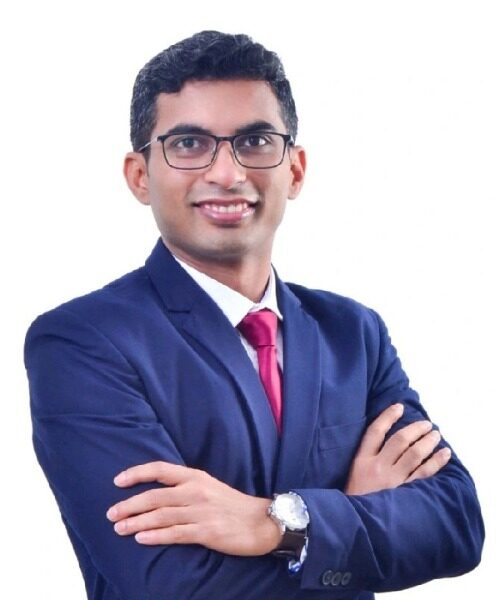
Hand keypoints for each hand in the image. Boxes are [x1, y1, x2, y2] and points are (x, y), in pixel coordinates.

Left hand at [106, 462, 280, 554]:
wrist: (261, 521)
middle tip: (110, 513)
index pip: (160, 469)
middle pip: (155, 496)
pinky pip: (175, 533)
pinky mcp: (207, 531)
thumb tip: (155, 493)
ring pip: (161, 515)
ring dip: (137, 522)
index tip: (117, 481)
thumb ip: (184, 487)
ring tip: (119, 528)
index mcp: (195, 476)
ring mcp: (201, 511)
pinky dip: (156, 536)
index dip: (137, 473)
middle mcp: (196, 491)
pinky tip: (141, 539)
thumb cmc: (231, 505)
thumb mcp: (208, 486)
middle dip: (129, 504)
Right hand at [345, 403, 451, 494]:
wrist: (354, 525)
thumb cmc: (352, 500)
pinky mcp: (405, 493)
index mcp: (361, 460)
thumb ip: (364, 460)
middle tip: (426, 424)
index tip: (399, 407)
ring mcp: (393, 480)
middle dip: (415, 428)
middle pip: (400, 440)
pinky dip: (436, 461)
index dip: (388, 417)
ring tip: (436, 434)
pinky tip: (444, 453)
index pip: (375, 431)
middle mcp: (378, 466)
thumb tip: (383, 441)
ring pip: (415, 453)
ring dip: (428, 441)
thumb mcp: (352, 475)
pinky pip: (425, 473)